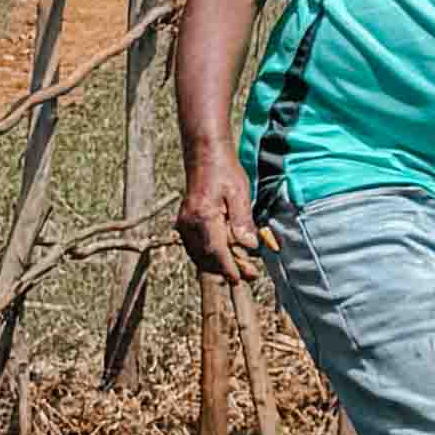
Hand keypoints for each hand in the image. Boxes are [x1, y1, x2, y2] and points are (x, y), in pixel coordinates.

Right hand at [178, 152, 259, 278]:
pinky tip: (223, 257)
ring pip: (198, 254)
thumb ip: (243, 221)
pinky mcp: (184, 222)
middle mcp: (189, 223)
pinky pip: (193, 246)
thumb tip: (250, 246)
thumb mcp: (240, 193)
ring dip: (216, 265)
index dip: (229, 267)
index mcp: (203, 216)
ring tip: (239, 269)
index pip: (216, 251)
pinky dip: (207, 256)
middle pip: (206, 257)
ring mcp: (184, 223)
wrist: (204, 155)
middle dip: (226, 269)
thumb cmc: (225, 171)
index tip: (241, 279)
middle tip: (249, 275)